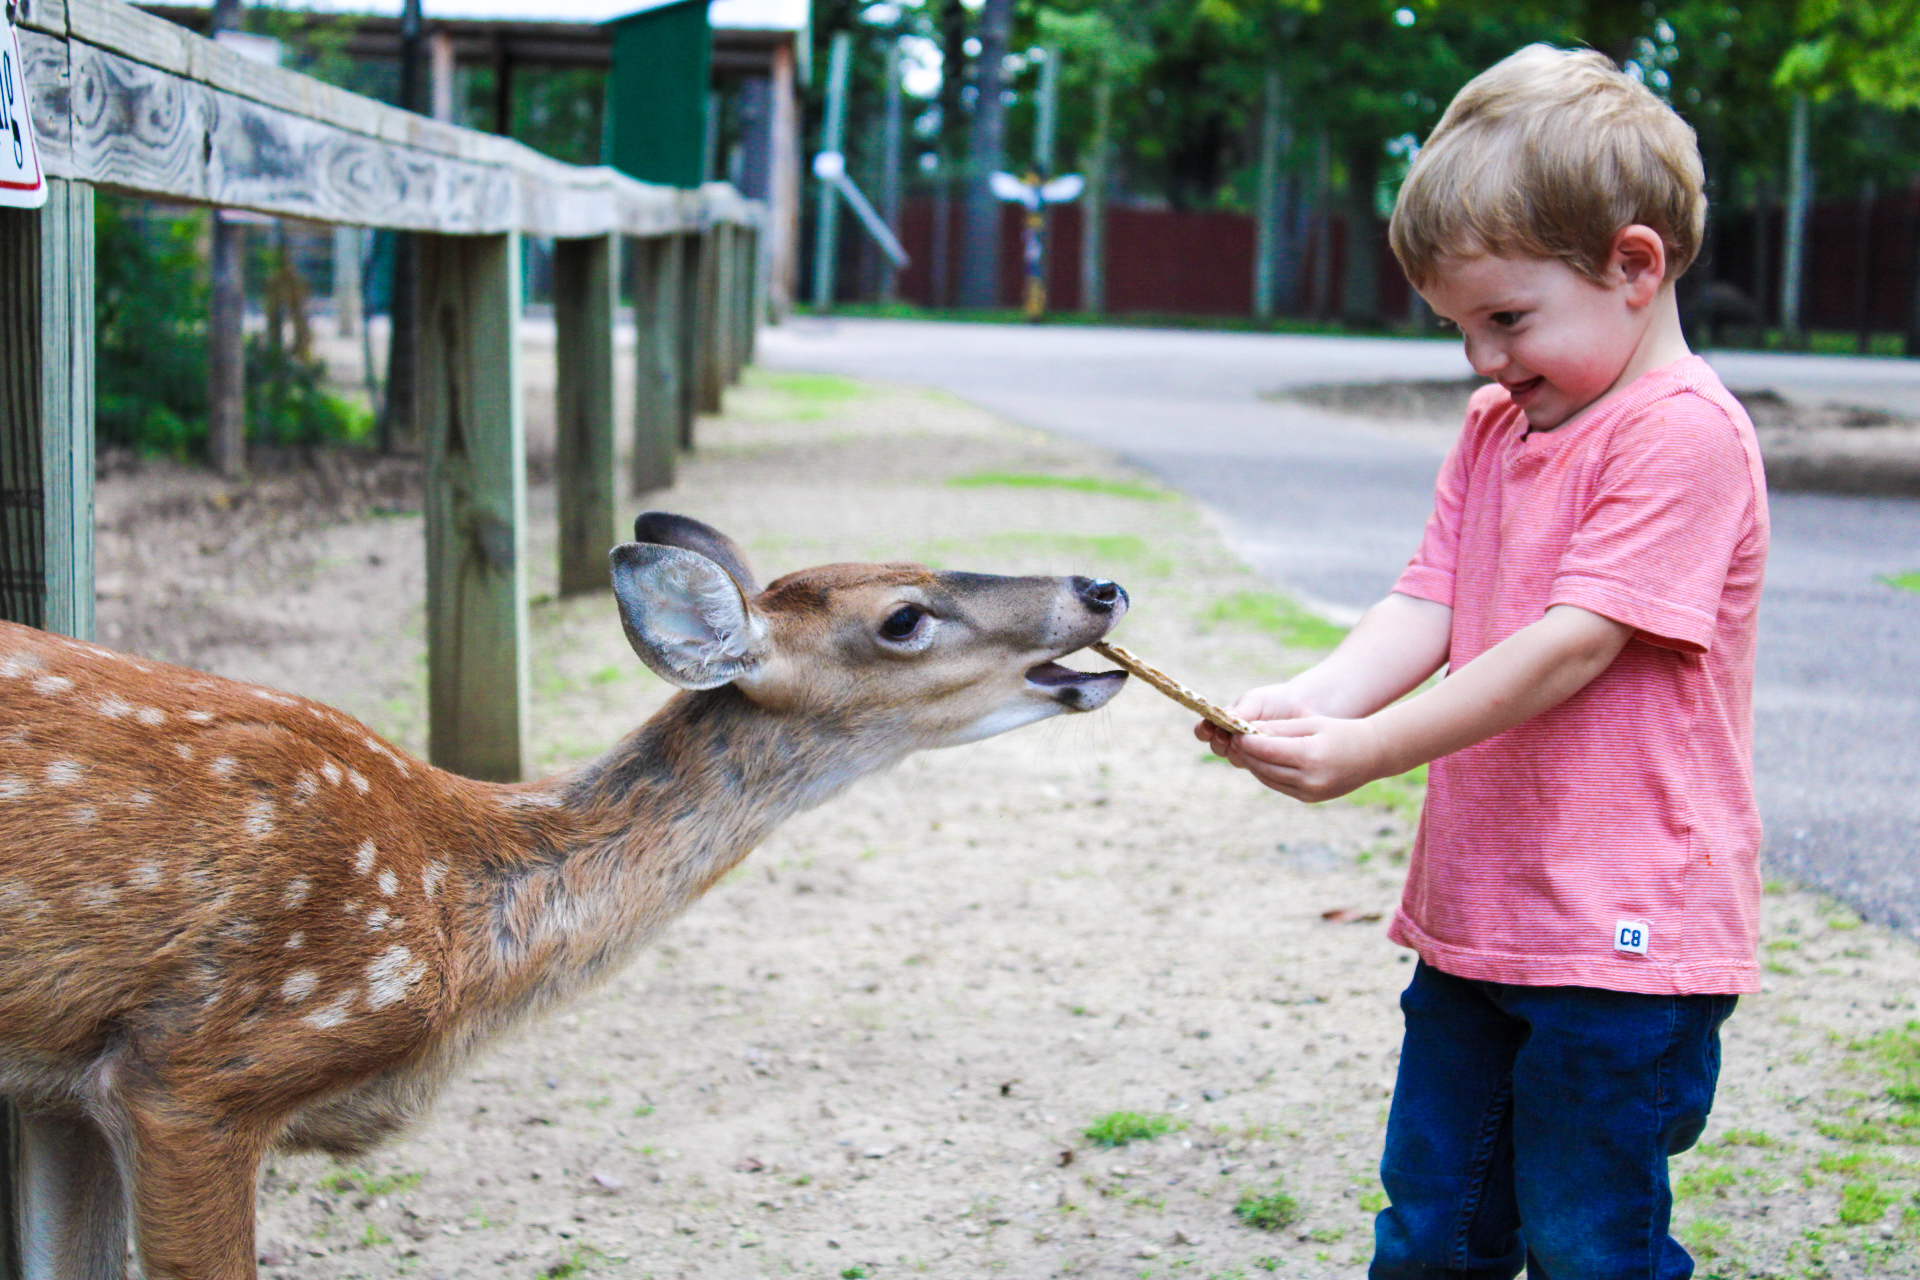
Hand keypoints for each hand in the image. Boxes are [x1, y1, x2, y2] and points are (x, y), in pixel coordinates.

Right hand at [1193, 681, 1321, 755]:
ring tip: (1245, 742)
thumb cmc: (1274, 701)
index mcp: (1225, 723)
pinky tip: (1263, 752)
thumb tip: (1227, 718)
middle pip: (1217, 747)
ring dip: (1237, 751)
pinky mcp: (1265, 764)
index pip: (1206, 730)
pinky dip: (1256, 759)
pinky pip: (1255, 766)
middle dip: (1218, 742)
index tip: (1209, 726)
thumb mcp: (1255, 700)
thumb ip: (1241, 710)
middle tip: (1225, 735)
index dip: (1204, 730)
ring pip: (1234, 758)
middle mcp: (1233, 740)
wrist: (1302, 708)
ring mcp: (1249, 753)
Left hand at [1218, 715, 1393, 802]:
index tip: (1234, 731)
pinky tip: (1261, 761)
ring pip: (1269, 779)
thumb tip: (1248, 731)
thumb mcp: (1311, 723)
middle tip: (1233, 740)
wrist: (1373, 755)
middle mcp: (1310, 779)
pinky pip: (1279, 785)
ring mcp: (1310, 792)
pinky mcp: (1310, 798)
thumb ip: (1279, 729)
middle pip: (1264, 767)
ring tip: (1244, 749)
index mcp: (1311, 756)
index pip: (1267, 751)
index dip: (1247, 742)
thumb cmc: (1342, 732)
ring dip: (1253, 765)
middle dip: (1246, 754)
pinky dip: (1267, 774)